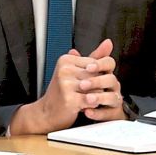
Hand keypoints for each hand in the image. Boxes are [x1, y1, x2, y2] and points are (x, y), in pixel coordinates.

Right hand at [10, 39, 124, 133]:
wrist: (47, 111)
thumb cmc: (63, 92)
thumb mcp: (77, 71)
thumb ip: (94, 57)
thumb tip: (108, 43)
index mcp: (66, 60)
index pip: (97, 63)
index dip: (97, 75)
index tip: (88, 80)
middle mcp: (64, 69)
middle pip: (98, 77)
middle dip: (96, 87)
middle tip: (83, 92)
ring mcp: (66, 84)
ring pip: (97, 89)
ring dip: (94, 97)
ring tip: (82, 98)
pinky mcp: (69, 98)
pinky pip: (93, 101)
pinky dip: (91, 105)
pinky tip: (82, 105)